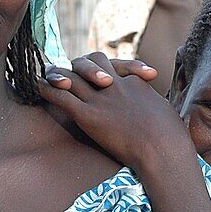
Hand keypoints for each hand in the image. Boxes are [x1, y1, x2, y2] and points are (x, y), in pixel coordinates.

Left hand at [38, 52, 189, 173]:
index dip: (104, 68)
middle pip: (91, 62)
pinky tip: (39, 87)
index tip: (100, 76)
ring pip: (72, 75)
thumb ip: (151, 104)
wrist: (162, 149)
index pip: (114, 65)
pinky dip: (48, 90)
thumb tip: (154, 109)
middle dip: (80, 65)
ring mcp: (100, 99)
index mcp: (134, 81)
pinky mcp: (87, 115)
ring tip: (48, 74)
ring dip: (58, 74)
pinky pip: (61, 96)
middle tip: (71, 72)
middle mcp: (114, 84)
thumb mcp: (164, 111)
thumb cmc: (171, 138)